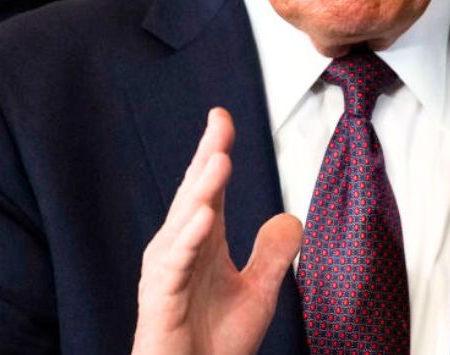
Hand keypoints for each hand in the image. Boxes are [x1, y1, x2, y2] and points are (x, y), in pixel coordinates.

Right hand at [132, 108, 303, 354]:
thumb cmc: (214, 343)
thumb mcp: (258, 293)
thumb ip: (272, 255)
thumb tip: (290, 218)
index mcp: (199, 243)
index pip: (207, 188)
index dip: (213, 150)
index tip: (222, 116)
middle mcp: (178, 250)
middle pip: (193, 195)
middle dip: (206, 158)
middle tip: (220, 125)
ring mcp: (166, 274)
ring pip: (182, 224)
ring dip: (201, 191)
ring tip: (219, 159)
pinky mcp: (159, 301)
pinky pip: (174, 266)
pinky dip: (187, 240)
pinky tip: (203, 218)